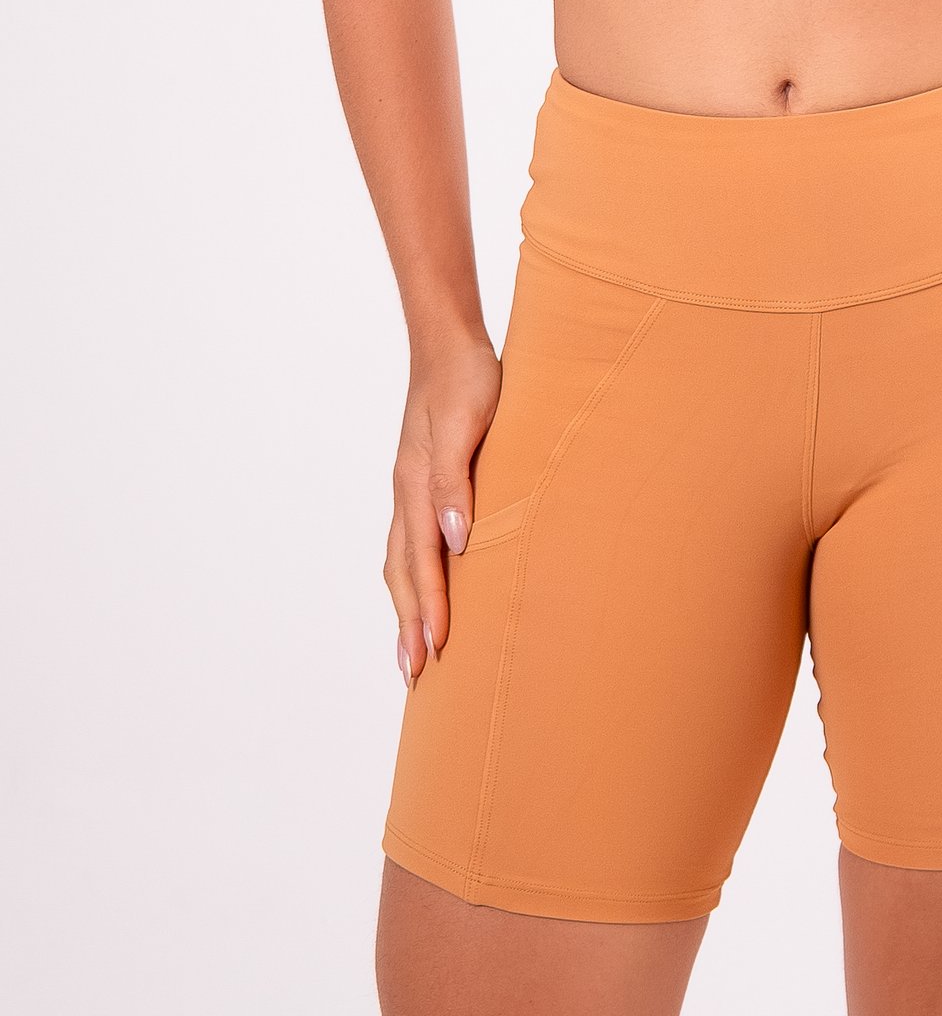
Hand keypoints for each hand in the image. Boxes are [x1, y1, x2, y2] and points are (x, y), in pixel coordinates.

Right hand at [384, 331, 502, 686]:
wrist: (450, 339)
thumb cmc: (465, 378)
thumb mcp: (464, 424)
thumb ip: (455, 481)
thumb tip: (454, 541)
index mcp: (415, 486)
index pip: (420, 562)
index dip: (428, 609)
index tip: (434, 654)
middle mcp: (408, 493)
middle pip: (401, 571)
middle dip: (407, 624)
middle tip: (414, 677)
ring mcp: (412, 486)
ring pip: (403, 559)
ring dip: (408, 605)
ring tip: (416, 649)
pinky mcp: (425, 478)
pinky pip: (414, 539)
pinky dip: (416, 574)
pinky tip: (431, 584)